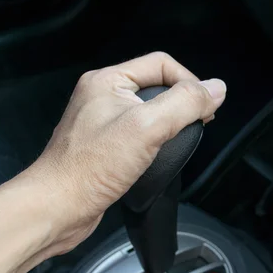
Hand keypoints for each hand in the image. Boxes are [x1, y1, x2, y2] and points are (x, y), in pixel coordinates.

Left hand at [21, 52, 225, 258]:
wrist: (57, 208)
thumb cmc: (89, 168)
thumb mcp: (146, 128)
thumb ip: (184, 104)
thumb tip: (215, 89)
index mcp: (107, 81)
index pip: (161, 64)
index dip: (189, 82)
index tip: (205, 106)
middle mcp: (102, 98)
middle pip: (156, 87)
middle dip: (180, 104)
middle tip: (196, 124)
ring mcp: (101, 124)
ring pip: (148, 113)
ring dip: (168, 125)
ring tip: (178, 142)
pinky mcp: (103, 149)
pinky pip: (137, 136)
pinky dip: (154, 144)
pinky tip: (158, 158)